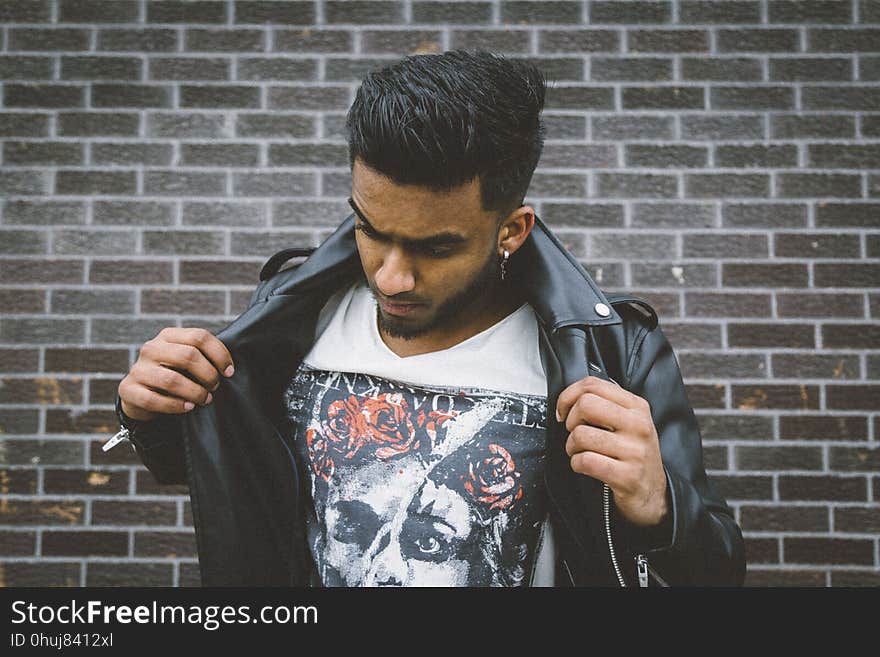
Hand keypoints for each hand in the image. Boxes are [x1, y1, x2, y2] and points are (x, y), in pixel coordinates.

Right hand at [118, 327, 234, 421]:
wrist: (141, 396)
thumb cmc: (173, 375)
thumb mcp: (186, 362)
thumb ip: (203, 357)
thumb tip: (228, 368)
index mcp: (168, 336)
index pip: (199, 336)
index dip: (219, 354)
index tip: (229, 372)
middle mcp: (151, 348)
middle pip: (188, 356)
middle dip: (208, 374)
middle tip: (215, 387)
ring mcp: (138, 369)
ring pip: (172, 380)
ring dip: (194, 392)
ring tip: (205, 400)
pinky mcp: (128, 389)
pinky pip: (154, 400)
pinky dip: (176, 406)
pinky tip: (188, 407)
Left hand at [556, 375, 667, 526]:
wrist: (653, 493)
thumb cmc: (633, 454)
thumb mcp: (628, 422)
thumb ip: (606, 404)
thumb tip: (570, 397)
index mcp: (637, 406)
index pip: (592, 385)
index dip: (568, 396)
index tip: (564, 411)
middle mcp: (638, 425)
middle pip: (586, 405)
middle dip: (570, 420)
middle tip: (574, 432)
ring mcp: (635, 451)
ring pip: (581, 435)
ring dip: (571, 446)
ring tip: (580, 452)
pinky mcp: (627, 476)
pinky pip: (585, 461)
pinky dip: (576, 464)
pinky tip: (585, 466)